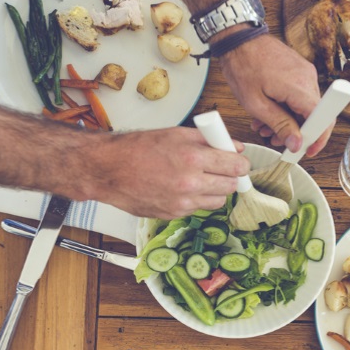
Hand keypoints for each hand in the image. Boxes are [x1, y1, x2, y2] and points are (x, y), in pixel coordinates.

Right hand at [86, 126, 249, 218]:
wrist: (108, 169)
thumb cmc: (136, 149)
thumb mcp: (175, 134)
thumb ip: (209, 140)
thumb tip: (234, 147)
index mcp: (193, 158)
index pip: (236, 166)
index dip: (241, 164)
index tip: (239, 162)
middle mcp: (190, 183)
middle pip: (231, 186)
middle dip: (230, 177)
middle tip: (222, 169)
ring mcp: (182, 202)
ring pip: (218, 201)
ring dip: (215, 190)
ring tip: (201, 179)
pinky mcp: (173, 215)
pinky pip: (197, 208)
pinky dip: (196, 199)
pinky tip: (182, 188)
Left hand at [219, 34, 332, 156]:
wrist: (238, 38)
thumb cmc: (242, 66)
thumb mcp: (256, 104)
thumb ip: (279, 125)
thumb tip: (296, 143)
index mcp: (299, 87)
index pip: (323, 119)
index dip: (318, 139)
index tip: (309, 150)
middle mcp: (308, 78)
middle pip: (314, 115)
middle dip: (297, 132)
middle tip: (277, 140)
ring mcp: (305, 72)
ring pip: (305, 106)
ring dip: (288, 120)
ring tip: (265, 127)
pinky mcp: (299, 70)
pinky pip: (299, 95)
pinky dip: (287, 107)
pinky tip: (269, 112)